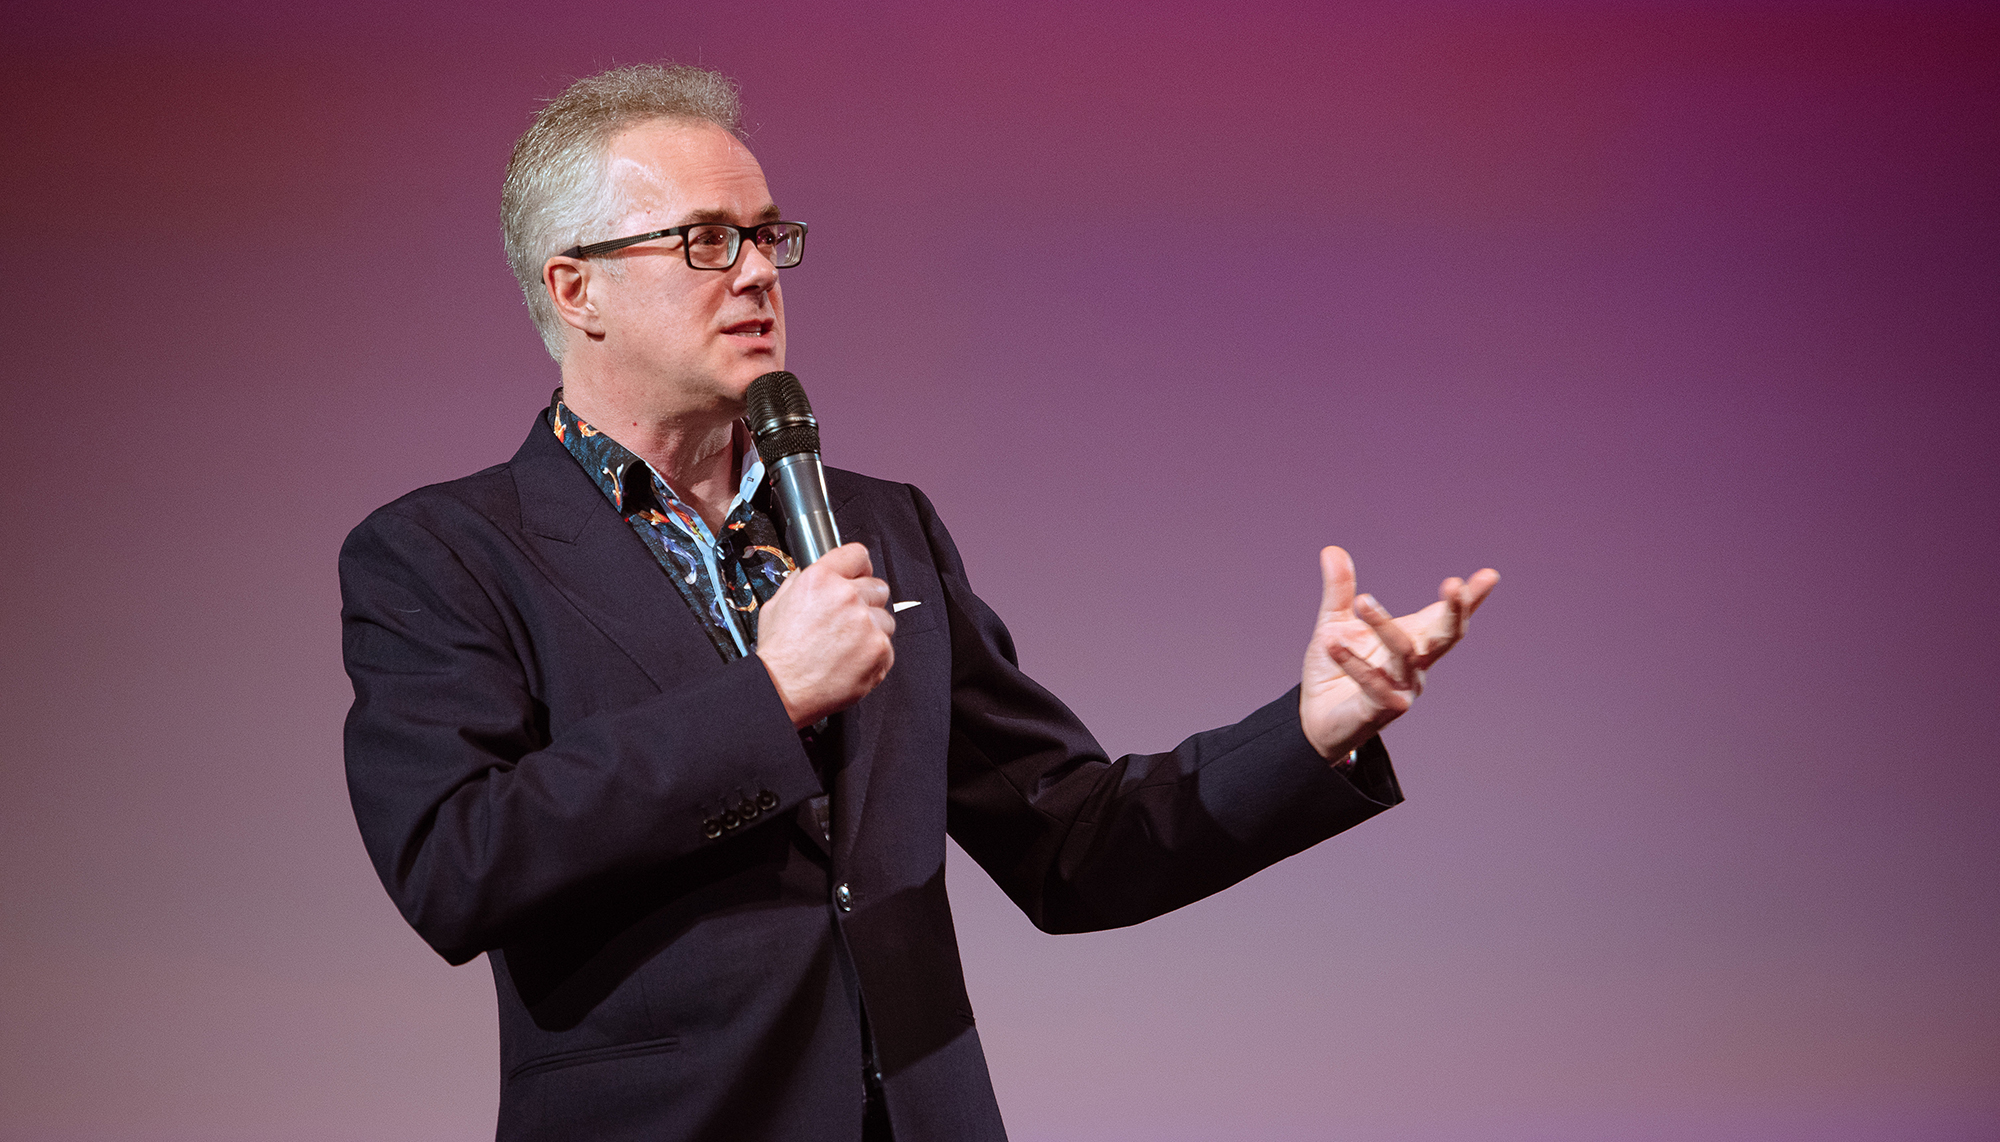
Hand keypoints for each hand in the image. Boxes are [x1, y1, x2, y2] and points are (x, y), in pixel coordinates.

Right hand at [755, 543, 895, 727]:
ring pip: (886, 618)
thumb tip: (812, 573)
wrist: (782, 691)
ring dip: (872, 630)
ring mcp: (866, 624)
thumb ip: (799, 583)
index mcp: (821, 580)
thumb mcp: (776, 605)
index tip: (858, 575)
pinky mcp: (879, 649)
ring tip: (846, 646)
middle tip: (847, 622)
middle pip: (877, 586)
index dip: (858, 567)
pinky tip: (851, 660)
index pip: (857, 554)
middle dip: (865, 601)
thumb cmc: (779, 656)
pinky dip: (874, 655)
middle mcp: (847, 597)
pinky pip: (887, 646)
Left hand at [1299, 546, 1498, 759]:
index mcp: (1412, 640)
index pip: (1444, 617)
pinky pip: (1372, 681)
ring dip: (1384, 625)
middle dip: (1454, 611)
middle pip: (1446, 636)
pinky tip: (1331, 643)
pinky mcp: (1384, 708)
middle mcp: (1416, 665)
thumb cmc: (1333, 672)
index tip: (1490, 575)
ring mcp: (1404, 688)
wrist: (1314, 719)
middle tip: (1454, 584)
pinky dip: (1352, 661)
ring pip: (1405, 652)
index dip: (1469, 599)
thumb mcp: (1334, 624)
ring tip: (1363, 600)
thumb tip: (1332, 550)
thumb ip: (1339, 592)